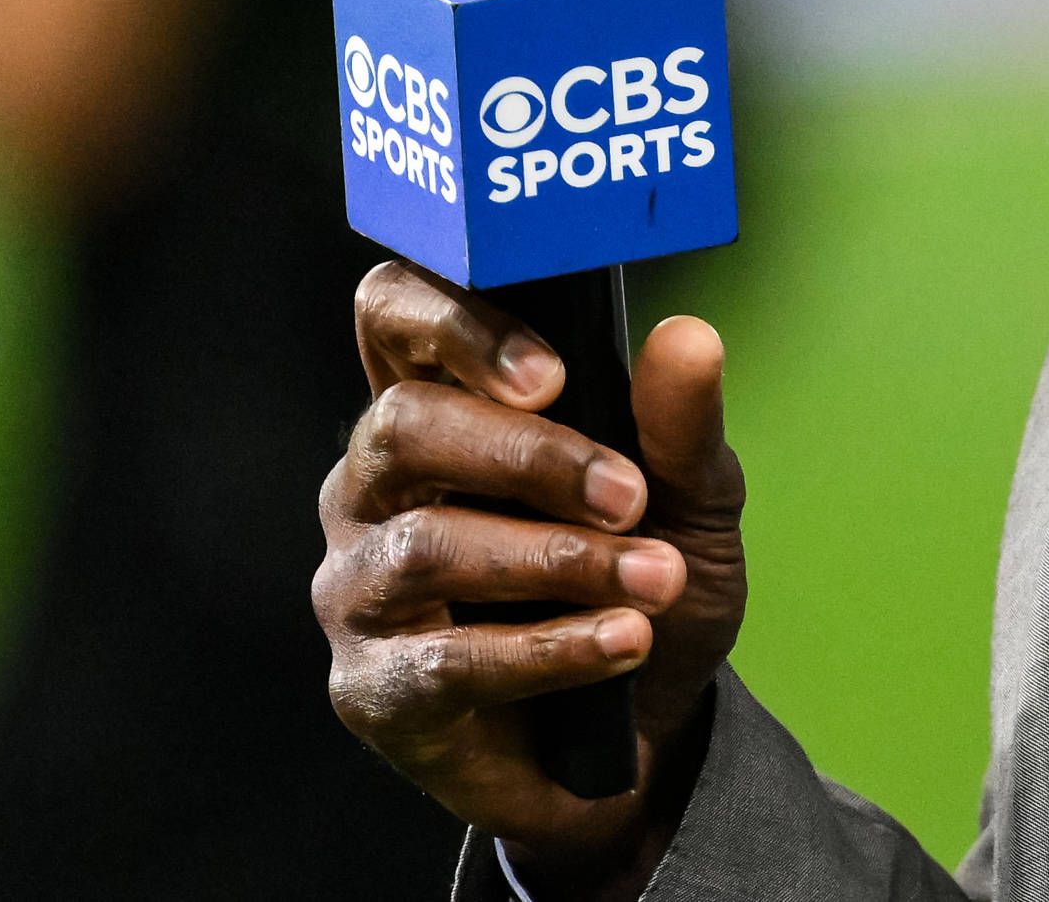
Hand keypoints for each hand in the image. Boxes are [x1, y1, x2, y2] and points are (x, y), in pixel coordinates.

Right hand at [317, 261, 749, 893]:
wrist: (645, 732)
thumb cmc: (644, 582)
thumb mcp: (688, 498)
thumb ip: (678, 424)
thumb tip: (688, 337)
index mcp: (440, 405)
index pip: (391, 316)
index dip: (449, 320)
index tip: (551, 372)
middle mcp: (375, 486)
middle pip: (402, 425)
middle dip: (529, 457)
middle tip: (629, 497)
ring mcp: (360, 588)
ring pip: (425, 546)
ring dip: (557, 562)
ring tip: (653, 582)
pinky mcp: (370, 686)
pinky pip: (445, 659)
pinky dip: (551, 649)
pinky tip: (623, 642)